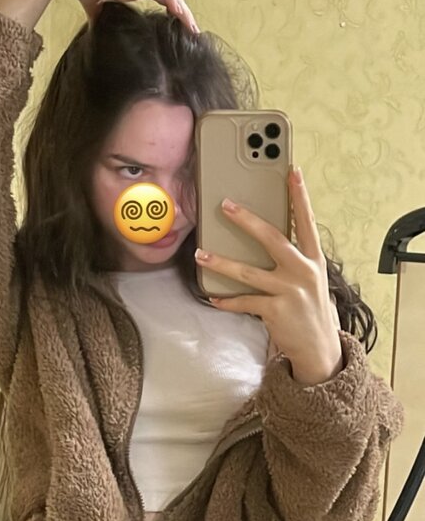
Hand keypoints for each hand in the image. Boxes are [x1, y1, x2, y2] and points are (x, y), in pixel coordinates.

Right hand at [60, 0, 198, 31]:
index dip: (170, 1)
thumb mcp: (92, 2)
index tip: (175, 21)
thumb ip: (99, 14)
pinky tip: (179, 15)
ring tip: (189, 27)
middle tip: (189, 28)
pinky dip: (173, 1)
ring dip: (183, 7)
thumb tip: (97, 29)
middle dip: (183, 6)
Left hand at [195, 168, 343, 384]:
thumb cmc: (309, 309)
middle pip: (272, 238)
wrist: (319, 348)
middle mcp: (303, 271)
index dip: (300, 196)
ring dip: (221, 262)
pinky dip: (227, 300)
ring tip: (200, 254)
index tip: (292, 171)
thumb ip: (294, 258)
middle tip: (226, 205)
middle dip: (247, 220)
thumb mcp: (310, 279)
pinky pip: (244, 302)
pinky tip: (213, 298)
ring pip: (248, 272)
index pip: (306, 221)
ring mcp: (289, 291)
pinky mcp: (275, 311)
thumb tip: (263, 237)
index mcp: (313, 259)